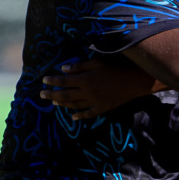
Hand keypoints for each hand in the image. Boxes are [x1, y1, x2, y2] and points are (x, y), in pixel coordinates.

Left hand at [41, 58, 160, 119]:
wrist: (137, 80)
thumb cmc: (118, 67)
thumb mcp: (98, 62)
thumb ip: (80, 66)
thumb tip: (64, 69)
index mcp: (86, 79)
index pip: (64, 81)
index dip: (53, 81)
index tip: (44, 80)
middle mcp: (88, 92)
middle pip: (65, 95)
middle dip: (52, 94)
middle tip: (42, 94)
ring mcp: (96, 102)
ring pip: (75, 105)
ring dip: (63, 104)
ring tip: (54, 102)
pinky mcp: (104, 108)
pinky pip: (89, 114)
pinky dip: (80, 116)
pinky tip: (73, 117)